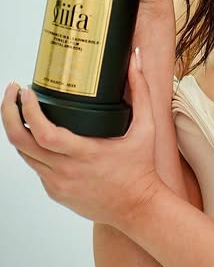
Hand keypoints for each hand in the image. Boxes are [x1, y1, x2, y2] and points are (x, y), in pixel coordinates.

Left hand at [1, 50, 163, 229]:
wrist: (138, 207)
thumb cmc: (141, 167)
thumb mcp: (146, 127)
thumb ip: (141, 91)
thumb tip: (135, 59)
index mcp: (85, 153)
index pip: (44, 133)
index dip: (28, 111)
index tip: (26, 91)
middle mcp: (66, 171)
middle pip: (21, 143)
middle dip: (9, 113)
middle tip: (12, 92)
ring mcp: (57, 184)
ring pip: (24, 154)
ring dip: (17, 129)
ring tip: (20, 108)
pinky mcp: (55, 192)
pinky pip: (35, 167)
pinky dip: (32, 148)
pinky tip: (38, 134)